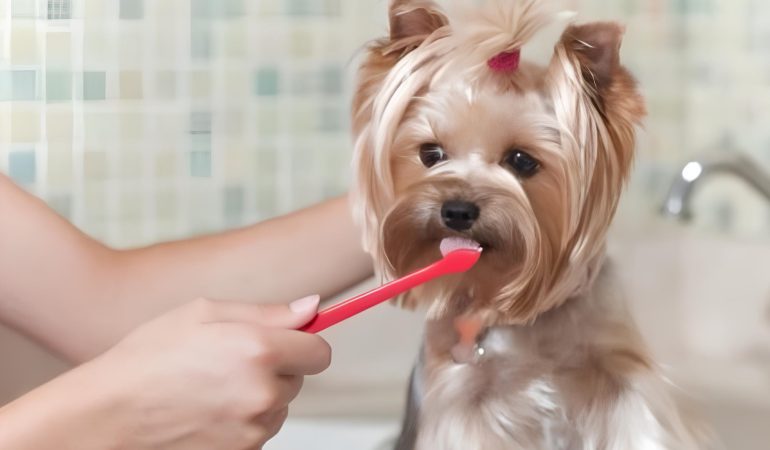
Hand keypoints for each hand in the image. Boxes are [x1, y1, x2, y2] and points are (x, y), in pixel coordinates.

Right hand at [0, 296, 329, 449]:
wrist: (107, 415)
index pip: (320, 352)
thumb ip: (268, 312)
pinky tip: (209, 410)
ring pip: (278, 407)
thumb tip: (311, 307)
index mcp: (258, 351)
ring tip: (213, 387)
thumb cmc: (148, 359)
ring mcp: (252, 429)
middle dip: (276, 369)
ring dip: (259, 396)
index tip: (290, 341)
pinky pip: (258, 431)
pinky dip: (243, 421)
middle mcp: (262, 394)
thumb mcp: (204, 313)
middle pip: (298, 380)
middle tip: (232, 361)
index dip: (305, 343)